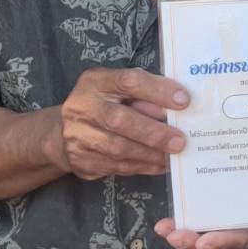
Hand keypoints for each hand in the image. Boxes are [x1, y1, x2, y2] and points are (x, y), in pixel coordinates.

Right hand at [48, 68, 188, 180]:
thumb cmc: (103, 104)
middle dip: (153, 132)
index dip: (157, 90)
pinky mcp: (81, 160)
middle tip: (179, 141)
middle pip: (120, 120)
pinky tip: (159, 165)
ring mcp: (78, 136)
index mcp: (95, 82)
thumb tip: (176, 107)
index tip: (184, 100)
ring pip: (118, 149)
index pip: (128, 82)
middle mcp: (82, 107)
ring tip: (173, 156)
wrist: (63, 132)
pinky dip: (142, 166)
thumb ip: (144, 94)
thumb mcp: (118, 89)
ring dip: (150, 154)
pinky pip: (116, 166)